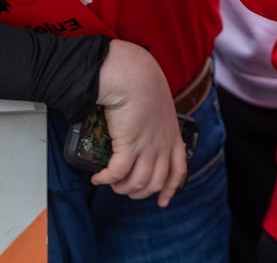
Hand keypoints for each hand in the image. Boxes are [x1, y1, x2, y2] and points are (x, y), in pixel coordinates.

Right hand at [92, 40, 186, 205]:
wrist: (132, 75)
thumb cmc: (141, 81)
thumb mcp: (158, 102)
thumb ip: (155, 117)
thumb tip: (141, 123)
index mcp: (172, 135)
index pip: (178, 170)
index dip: (170, 189)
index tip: (162, 200)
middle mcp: (162, 145)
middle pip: (156, 182)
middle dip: (140, 191)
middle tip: (126, 190)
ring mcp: (148, 147)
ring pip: (138, 182)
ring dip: (122, 187)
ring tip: (111, 184)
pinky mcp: (129, 146)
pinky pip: (117, 173)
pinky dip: (107, 179)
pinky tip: (98, 178)